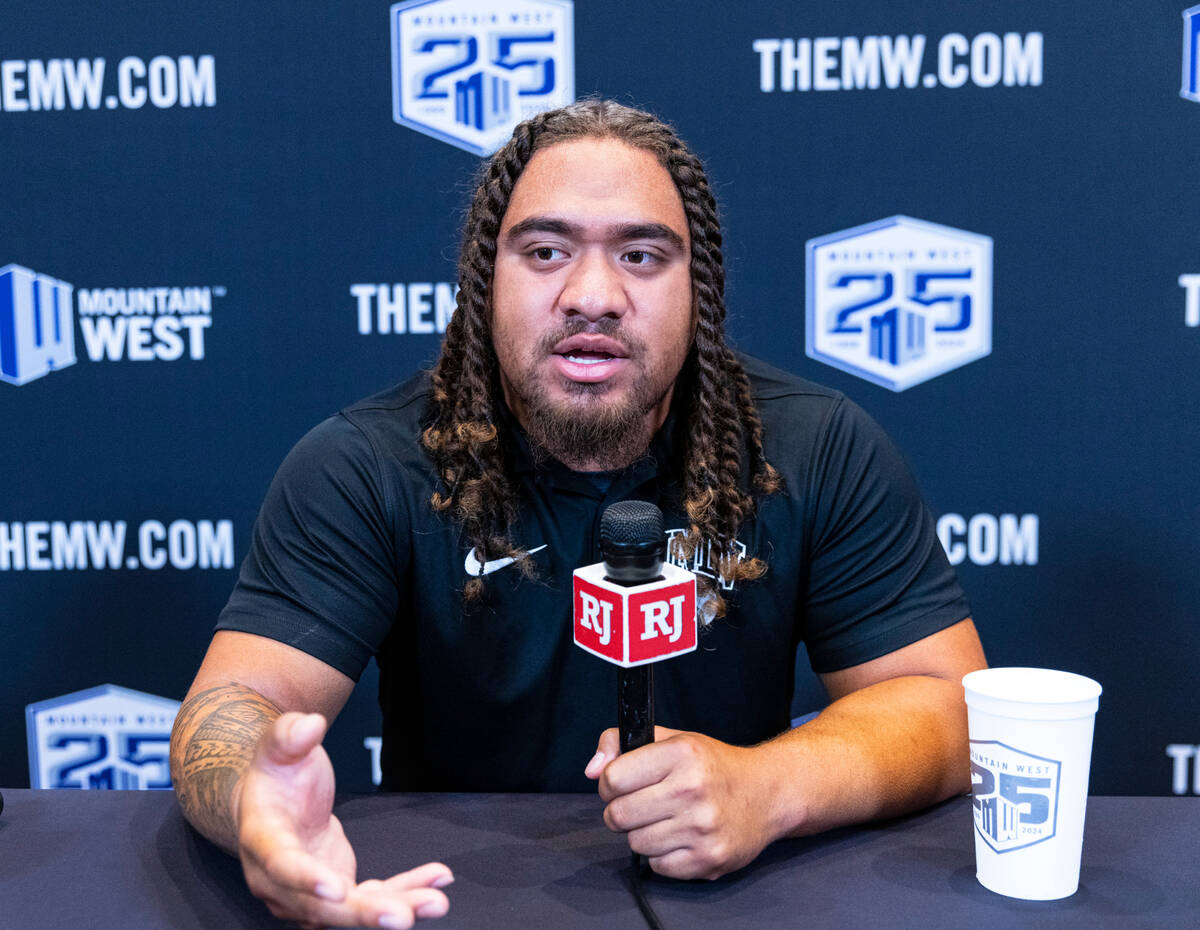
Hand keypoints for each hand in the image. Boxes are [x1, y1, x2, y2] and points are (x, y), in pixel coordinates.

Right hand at [237, 712, 452, 927]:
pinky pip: (372, 898)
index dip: (306, 879)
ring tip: (435, 901)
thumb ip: (290, 734)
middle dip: (363, 913)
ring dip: (394, 908)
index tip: (339, 889)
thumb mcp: (278, 745)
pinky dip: (405, 891)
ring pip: (350, 910)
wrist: (272, 801)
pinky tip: (437, 881)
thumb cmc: (277, 773)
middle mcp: (279, 879)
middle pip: (320, 905)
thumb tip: (310, 724)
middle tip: (404, 915)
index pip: (282, 864)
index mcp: (262, 839)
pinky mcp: (337, 892)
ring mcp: (308, 891)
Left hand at [585, 726, 776, 879]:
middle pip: (618, 815)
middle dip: (621, 811)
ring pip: (636, 843)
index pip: (613, 778)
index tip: (621, 784)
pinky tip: (682, 836)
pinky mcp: (709, 859)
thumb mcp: (673, 739)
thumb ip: (623, 744)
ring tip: (667, 819)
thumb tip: (592, 770)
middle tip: (641, 805)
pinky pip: (658, 865)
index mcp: (681, 753)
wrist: (768, 793)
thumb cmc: (714, 766)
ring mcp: (702, 827)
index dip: (610, 783)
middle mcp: (692, 789)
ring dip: (644, 833)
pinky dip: (663, 854)